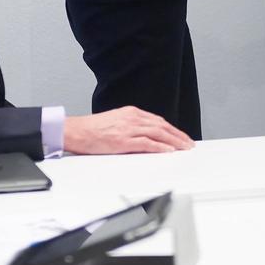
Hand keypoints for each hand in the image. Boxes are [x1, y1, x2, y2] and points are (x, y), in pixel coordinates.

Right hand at [63, 106, 194, 154]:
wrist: (76, 130)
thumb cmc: (92, 129)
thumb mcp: (115, 121)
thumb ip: (131, 126)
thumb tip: (145, 136)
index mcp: (131, 113)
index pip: (158, 120)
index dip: (172, 129)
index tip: (181, 136)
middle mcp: (132, 118)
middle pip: (162, 126)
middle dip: (178, 135)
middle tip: (188, 144)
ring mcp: (128, 129)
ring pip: (158, 133)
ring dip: (174, 141)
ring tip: (184, 148)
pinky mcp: (123, 140)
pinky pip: (146, 143)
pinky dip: (160, 147)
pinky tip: (168, 151)